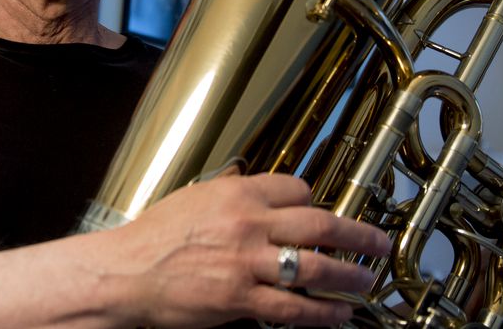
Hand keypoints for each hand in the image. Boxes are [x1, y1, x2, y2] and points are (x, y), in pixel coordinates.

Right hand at [111, 173, 388, 326]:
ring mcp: (247, 262)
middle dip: (357, 235)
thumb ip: (226, 196)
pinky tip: (339, 314)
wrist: (125, 273)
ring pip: (316, 266)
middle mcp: (247, 223)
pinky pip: (294, 307)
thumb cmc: (150, 239)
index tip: (324, 210)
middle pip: (320, 224)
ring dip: (350, 275)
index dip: (315, 201)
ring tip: (366, 280)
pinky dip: (323, 312)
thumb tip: (250, 190)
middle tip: (377, 241)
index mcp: (234, 192)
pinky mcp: (241, 298)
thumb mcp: (191, 199)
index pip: (295, 188)